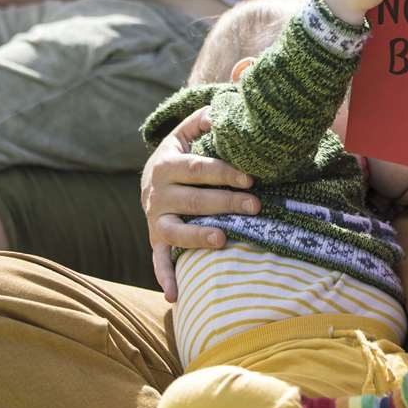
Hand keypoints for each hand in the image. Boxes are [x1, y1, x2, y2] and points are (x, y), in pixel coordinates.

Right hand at [139, 107, 260, 300]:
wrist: (150, 179)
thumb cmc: (182, 154)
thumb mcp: (186, 133)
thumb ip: (202, 119)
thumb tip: (221, 111)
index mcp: (168, 164)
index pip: (200, 169)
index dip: (225, 173)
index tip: (251, 177)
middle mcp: (158, 193)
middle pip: (194, 200)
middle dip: (226, 204)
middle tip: (256, 206)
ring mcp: (155, 219)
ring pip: (176, 230)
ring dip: (198, 237)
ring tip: (223, 240)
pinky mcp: (155, 240)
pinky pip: (158, 261)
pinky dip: (165, 278)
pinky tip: (176, 295)